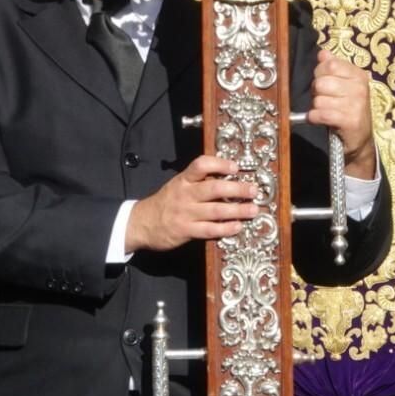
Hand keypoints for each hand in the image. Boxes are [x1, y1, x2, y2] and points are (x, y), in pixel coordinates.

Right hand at [125, 155, 258, 253]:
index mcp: (183, 180)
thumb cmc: (165, 203)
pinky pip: (209, 230)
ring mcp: (185, 213)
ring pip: (216, 210)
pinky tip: (237, 227)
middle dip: (237, 189)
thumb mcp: (177, 185)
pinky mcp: (185, 231)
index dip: (219, 164)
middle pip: (214, 188)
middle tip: (254, 190)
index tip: (235, 167)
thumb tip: (226, 176)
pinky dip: (225, 229)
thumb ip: (197, 181)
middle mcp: (185, 194)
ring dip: (238, 210)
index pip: (201, 165)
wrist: (140, 224)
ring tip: (253, 210)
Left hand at [307, 50, 375, 179]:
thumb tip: (322, 53)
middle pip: (321, 82)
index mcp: (359, 75)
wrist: (360, 140)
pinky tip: (320, 120)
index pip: (330, 64)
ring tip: (327, 112)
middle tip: (326, 100)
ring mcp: (357, 105)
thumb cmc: (348, 110)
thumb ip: (333, 68)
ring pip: (319, 99)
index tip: (325, 84)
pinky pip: (320, 114)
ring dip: (317, 108)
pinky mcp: (350, 121)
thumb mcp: (344, 86)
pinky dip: (315, 118)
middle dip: (317, 92)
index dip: (320, 74)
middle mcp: (360, 88)